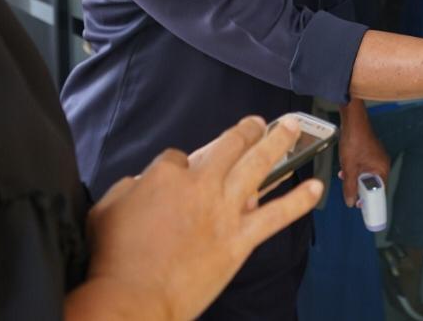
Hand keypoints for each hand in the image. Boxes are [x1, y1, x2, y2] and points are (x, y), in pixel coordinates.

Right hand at [69, 116, 322, 320]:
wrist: (133, 299)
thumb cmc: (114, 260)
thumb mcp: (106, 209)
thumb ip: (129, 188)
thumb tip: (143, 183)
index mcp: (166, 175)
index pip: (181, 156)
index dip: (182, 165)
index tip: (183, 174)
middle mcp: (200, 185)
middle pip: (229, 145)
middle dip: (246, 131)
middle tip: (258, 123)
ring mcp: (224, 211)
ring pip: (257, 166)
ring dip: (277, 143)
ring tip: (291, 128)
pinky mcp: (240, 239)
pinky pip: (277, 215)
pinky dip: (298, 200)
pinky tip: (315, 187)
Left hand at [337, 103, 390, 206]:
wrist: (352, 120)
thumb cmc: (354, 142)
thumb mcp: (349, 168)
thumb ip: (350, 187)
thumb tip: (350, 203)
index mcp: (382, 169)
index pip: (380, 192)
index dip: (371, 202)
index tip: (362, 209)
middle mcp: (382, 163)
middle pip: (373, 184)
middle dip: (360, 190)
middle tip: (351, 196)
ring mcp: (376, 156)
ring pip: (367, 175)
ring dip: (356, 179)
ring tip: (345, 180)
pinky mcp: (370, 151)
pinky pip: (364, 166)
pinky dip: (356, 170)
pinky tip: (346, 169)